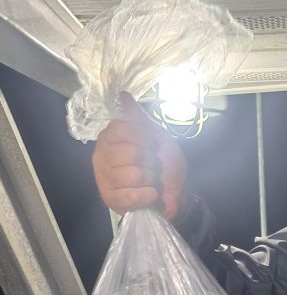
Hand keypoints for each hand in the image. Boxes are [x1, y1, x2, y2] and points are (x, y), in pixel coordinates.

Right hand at [91, 93, 186, 219]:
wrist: (176, 194)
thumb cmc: (165, 165)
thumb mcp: (158, 137)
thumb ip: (139, 119)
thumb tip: (124, 95)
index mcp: (110, 137)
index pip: (121, 129)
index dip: (143, 137)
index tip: (151, 144)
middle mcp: (102, 155)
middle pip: (129, 153)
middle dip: (150, 162)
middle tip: (152, 166)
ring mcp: (103, 178)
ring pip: (132, 175)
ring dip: (151, 179)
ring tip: (151, 181)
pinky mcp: (110, 199)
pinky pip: (131, 195)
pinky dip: (147, 195)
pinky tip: (150, 195)